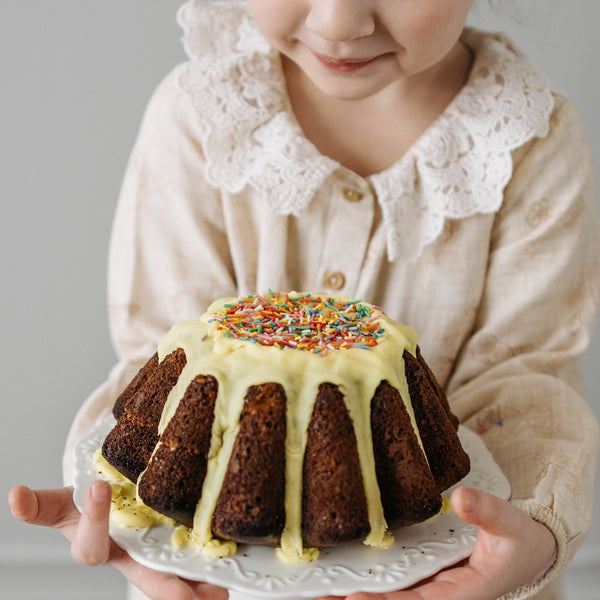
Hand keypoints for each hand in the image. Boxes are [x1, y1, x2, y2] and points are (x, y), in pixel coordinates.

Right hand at [8, 482, 227, 599]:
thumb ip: (40, 505)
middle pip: (145, 578)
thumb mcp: (61, 504)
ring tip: (220, 592)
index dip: (92, 519)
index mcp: (97, 545)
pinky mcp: (175, 550)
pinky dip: (209, 580)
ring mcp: (153, 557)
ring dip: (197, 588)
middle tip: (184, 597)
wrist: (104, 505)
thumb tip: (13, 496)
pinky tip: (227, 583)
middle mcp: (127, 557)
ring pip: (174, 579)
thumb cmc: (83, 508)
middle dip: (164, 587)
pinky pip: (192, 571)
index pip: (91, 543)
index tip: (95, 488)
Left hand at [316, 487, 556, 599]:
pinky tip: (343, 573)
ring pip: (390, 595)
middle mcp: (441, 595)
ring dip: (356, 594)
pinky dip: (370, 581)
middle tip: (318, 592)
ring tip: (318, 588)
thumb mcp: (510, 524)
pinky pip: (395, 581)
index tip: (353, 599)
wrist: (525, 548)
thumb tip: (460, 498)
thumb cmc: (519, 541)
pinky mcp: (425, 574)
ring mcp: (431, 586)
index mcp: (463, 594)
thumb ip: (488, 512)